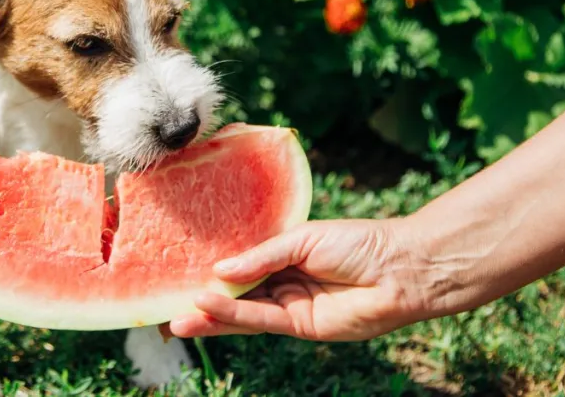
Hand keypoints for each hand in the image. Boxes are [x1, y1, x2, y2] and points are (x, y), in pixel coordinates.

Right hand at [165, 218, 430, 340]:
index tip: (176, 272)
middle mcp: (282, 281)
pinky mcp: (301, 326)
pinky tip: (206, 309)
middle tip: (162, 308)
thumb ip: (260, 257)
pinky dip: (232, 316)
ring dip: (209, 316)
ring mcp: (290, 305)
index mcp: (282, 255)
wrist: (401, 268)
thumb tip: (218, 271)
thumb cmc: (357, 243)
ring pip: (241, 313)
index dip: (210, 271)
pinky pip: (260, 320)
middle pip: (234, 294)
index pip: (239, 266)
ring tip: (174, 318)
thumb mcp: (301, 239)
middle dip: (200, 302)